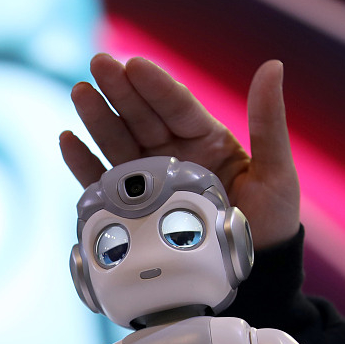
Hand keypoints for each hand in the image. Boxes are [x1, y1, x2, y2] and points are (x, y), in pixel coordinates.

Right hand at [60, 54, 299, 249]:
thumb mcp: (277, 173)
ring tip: (80, 92)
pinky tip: (67, 139)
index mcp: (206, 141)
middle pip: (141, 117)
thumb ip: (268, 123)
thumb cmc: (268, 225)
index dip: (156, 86)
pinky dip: (83, 163)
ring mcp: (148, 181)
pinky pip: (102, 182)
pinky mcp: (129, 209)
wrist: (249, 280)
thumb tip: (272, 66)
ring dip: (97, 118)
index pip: (177, 106)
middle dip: (119, 90)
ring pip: (118, 142)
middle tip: (98, 63)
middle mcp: (172, 155)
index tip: (135, 64)